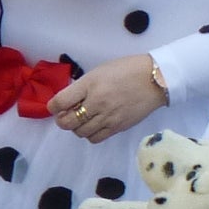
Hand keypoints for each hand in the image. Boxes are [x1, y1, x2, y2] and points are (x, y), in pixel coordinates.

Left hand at [47, 53, 168, 142]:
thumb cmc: (127, 70)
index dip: (53, 107)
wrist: (156, 80)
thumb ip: (83, 86)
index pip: (60, 102)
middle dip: (62, 120)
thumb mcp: (100, 71)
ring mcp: (108, 117)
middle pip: (67, 122)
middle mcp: (97, 102)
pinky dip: (90, 134)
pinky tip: (95, 125)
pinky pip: (95, 138)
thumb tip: (69, 101)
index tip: (55, 106)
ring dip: (76, 127)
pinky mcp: (118, 127)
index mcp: (90, 84)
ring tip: (83, 119)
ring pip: (80, 132)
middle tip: (66, 115)